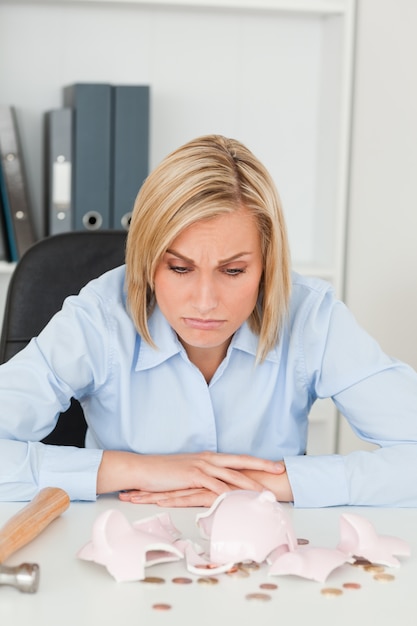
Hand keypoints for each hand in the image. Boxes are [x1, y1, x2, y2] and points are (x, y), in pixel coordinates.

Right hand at [97, 449, 284, 500]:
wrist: (144, 469)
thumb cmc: (163, 473)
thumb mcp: (187, 473)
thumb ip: (203, 478)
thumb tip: (215, 487)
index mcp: (208, 458)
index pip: (237, 459)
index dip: (256, 461)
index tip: (273, 464)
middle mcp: (208, 459)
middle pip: (240, 462)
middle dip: (261, 465)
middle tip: (280, 469)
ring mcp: (201, 467)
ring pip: (231, 475)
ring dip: (249, 484)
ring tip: (265, 491)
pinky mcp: (192, 476)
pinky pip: (213, 485)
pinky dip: (227, 492)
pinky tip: (238, 499)